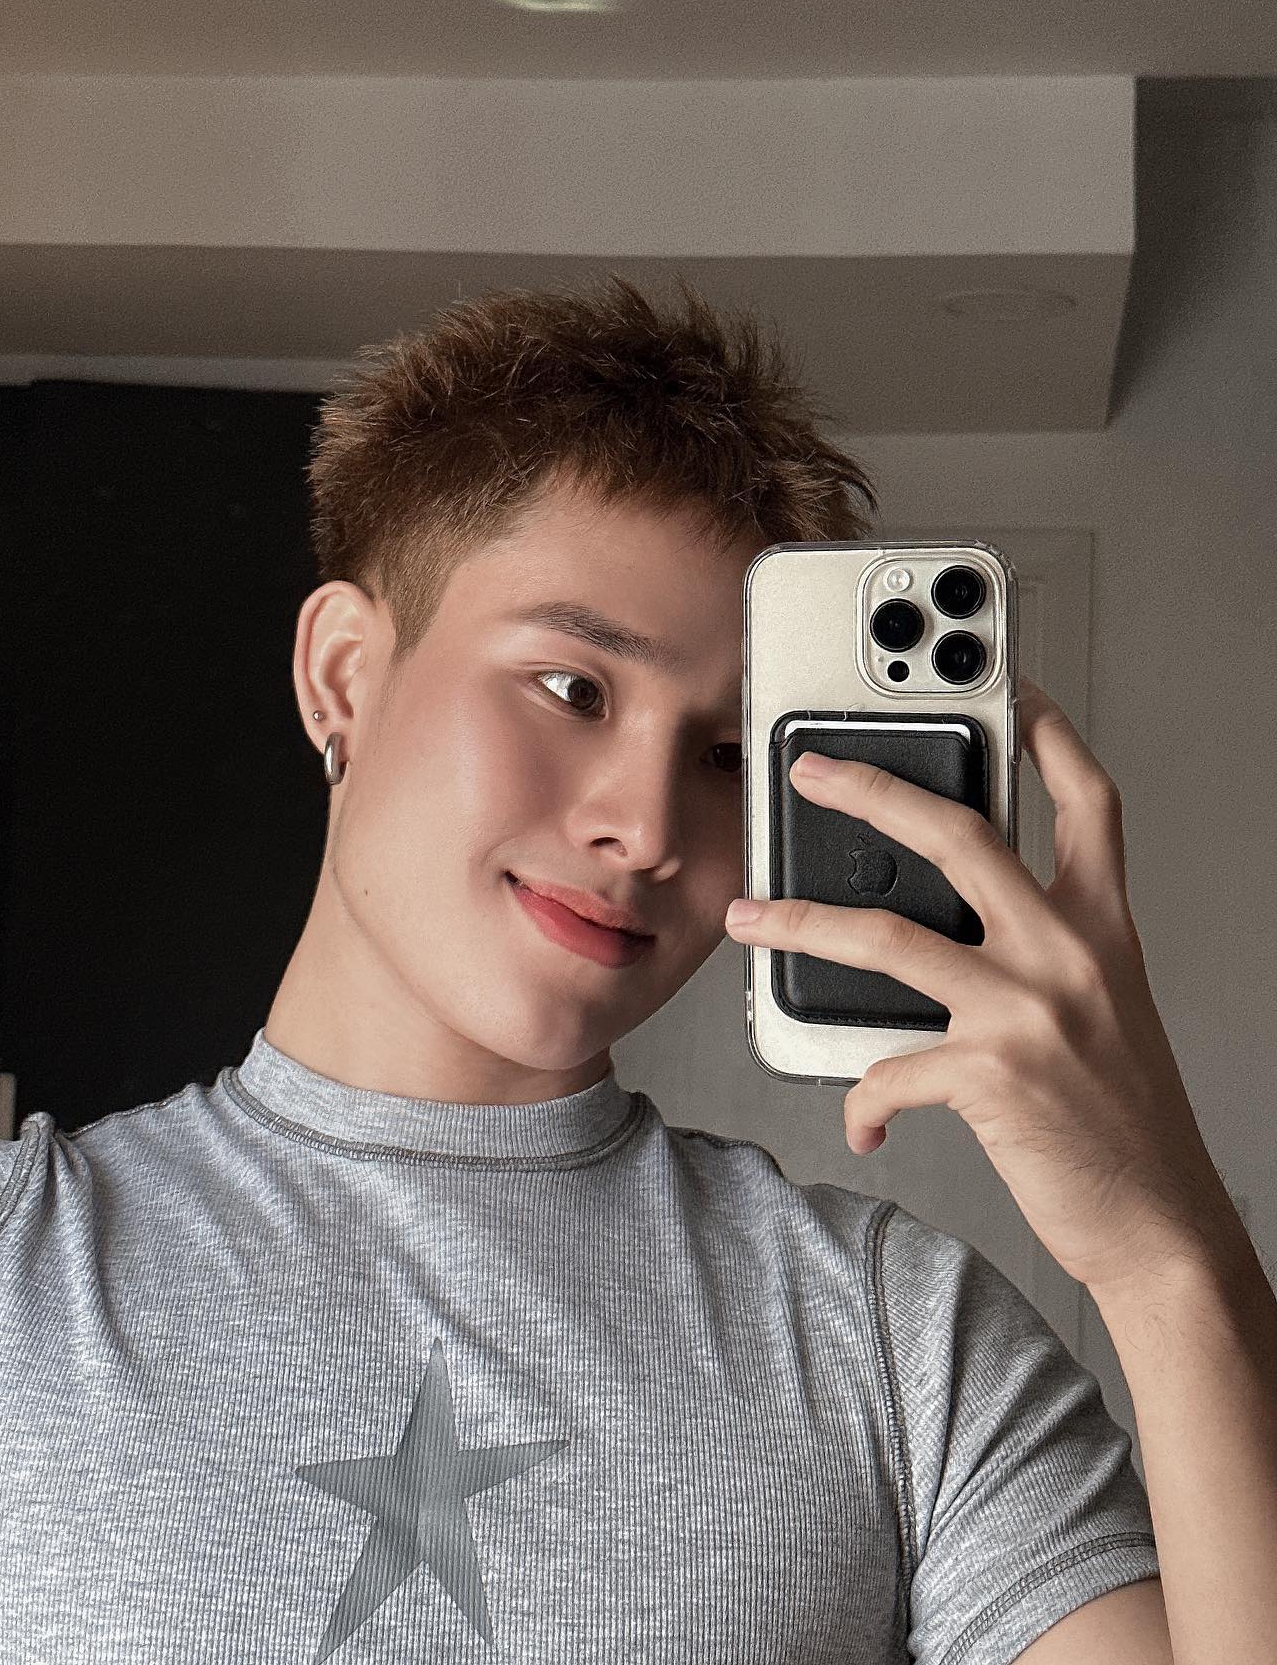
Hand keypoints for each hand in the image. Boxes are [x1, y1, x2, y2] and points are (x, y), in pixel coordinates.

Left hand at [725, 675, 1242, 1303]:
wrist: (1163, 1227)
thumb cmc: (1126, 1122)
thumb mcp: (1105, 1009)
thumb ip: (1043, 952)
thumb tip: (947, 926)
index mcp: (1102, 929)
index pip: (1088, 801)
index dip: (1049, 732)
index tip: (1009, 686)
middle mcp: (1069, 953)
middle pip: (959, 833)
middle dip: (872, 789)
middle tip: (810, 770)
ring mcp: (1028, 1010)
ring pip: (886, 936)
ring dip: (801, 924)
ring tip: (750, 917)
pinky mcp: (990, 1074)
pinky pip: (887, 1069)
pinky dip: (862, 1100)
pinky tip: (861, 1123)